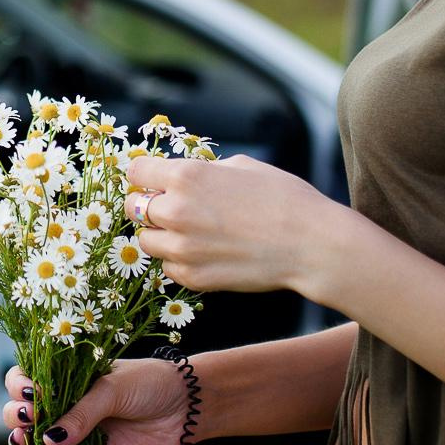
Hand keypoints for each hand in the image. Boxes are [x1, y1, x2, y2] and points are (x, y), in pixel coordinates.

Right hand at [0, 359, 189, 444]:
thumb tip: (48, 442)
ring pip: (36, 440)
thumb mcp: (113, 390)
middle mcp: (67, 401)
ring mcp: (77, 430)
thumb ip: (82, 414)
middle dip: (18, 417)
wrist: (188, 406)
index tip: (31, 394)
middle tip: (32, 421)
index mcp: (67, 374)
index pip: (27, 377)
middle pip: (24, 410)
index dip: (20, 386)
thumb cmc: (150, 382)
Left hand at [126, 153, 340, 294]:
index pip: (135, 172)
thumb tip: (186, 175)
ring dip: (160, 235)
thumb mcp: (241, 166)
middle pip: (133, 208)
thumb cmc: (283, 198)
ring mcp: (182, 248)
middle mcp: (176, 211)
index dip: (144, 175)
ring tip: (189, 232)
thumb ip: (204, 171)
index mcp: (186, 176)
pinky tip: (203, 253)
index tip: (152, 180)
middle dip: (149, 205)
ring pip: (145, 241)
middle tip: (170, 208)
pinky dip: (178, 261)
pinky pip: (168, 268)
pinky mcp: (193, 278)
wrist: (311, 244)